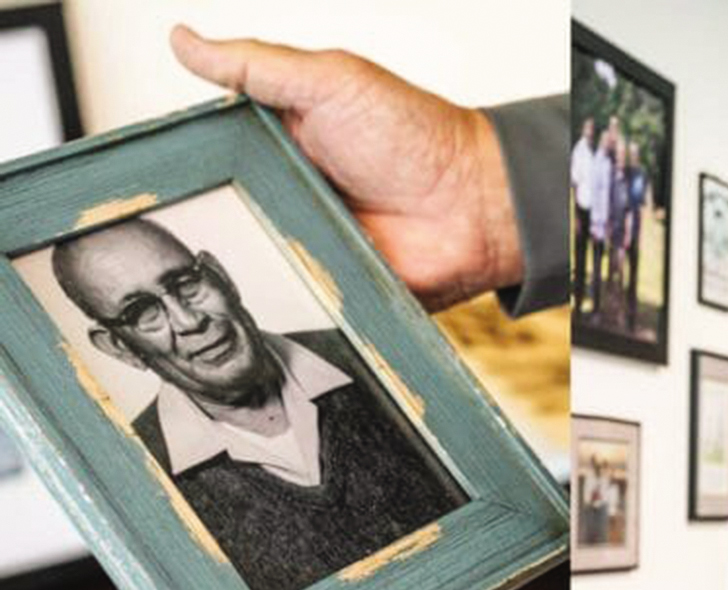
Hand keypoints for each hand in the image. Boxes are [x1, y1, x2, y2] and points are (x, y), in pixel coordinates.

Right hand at [170, 26, 521, 310]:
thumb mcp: (331, 80)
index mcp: (280, 139)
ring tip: (196, 271)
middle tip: (163, 227)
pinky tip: (245, 300)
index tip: (139, 175)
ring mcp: (305, 241)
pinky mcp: (325, 286)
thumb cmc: (415, 134)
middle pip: (218, 212)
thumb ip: (255, 66)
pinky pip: (285, 299)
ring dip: (229, 263)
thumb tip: (182, 40)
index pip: (210, 153)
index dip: (178, 163)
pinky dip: (270, 299)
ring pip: (245, 260)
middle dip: (194, 220)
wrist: (475, 205)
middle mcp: (286, 191)